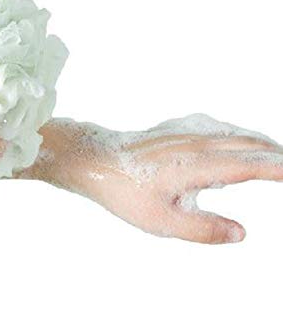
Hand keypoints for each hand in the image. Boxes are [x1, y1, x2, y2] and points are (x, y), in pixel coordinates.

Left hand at [21, 115, 282, 243]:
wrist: (95, 160)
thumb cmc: (124, 191)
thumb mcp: (162, 222)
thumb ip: (203, 229)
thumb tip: (241, 232)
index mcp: (197, 166)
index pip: (248, 165)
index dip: (276, 169)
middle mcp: (195, 143)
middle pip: (246, 144)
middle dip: (273, 153)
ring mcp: (184, 132)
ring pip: (231, 132)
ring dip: (256, 141)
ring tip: (273, 153)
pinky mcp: (173, 128)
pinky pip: (214, 126)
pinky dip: (234, 134)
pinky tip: (232, 138)